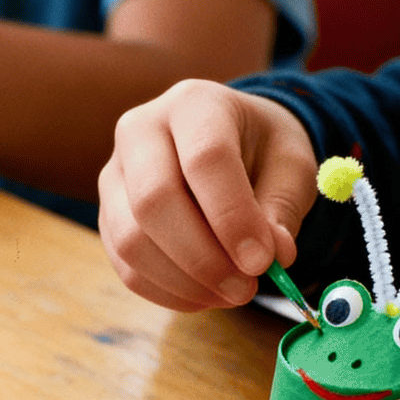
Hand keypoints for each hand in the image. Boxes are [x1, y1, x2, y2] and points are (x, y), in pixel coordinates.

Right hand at [97, 81, 317, 311]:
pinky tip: (205, 295)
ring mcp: (115, 174)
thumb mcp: (291, 168)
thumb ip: (282, 209)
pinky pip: (125, 265)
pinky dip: (167, 292)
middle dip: (202, 258)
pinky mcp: (107, 215)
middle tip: (246, 289)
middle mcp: (141, 130)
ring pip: (131, 240)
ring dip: (184, 282)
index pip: (204, 159)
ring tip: (231, 294)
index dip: (233, 216)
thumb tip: (273, 257)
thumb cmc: (263, 151)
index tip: (263, 262)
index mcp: (195, 103)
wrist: (228, 145)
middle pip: (153, 200)